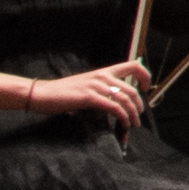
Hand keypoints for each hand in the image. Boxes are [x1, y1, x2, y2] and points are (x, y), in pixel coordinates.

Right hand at [23, 59, 148, 133]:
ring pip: (125, 99)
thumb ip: (102, 88)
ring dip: (133, 114)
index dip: (145, 76)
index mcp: (104, 71)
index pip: (134, 66)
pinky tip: (124, 124)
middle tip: (139, 115)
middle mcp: (103, 76)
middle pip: (132, 89)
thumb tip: (115, 101)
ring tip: (134, 123)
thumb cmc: (63, 92)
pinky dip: (123, 117)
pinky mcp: (89, 98)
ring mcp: (96, 86)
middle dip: (140, 104)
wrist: (42, 93)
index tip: (146, 88)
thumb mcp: (87, 84)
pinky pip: (114, 107)